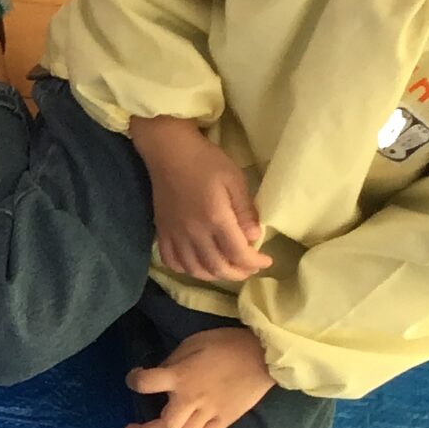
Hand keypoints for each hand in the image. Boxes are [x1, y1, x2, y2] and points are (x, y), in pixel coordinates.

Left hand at [127, 327, 274, 427]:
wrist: (263, 355)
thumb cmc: (226, 344)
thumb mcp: (192, 344)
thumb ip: (172, 363)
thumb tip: (160, 376)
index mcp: (181, 376)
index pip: (145, 384)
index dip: (134, 380)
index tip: (134, 378)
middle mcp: (192, 400)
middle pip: (163, 427)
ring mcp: (209, 414)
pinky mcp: (224, 421)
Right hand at [131, 118, 269, 282]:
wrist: (168, 152)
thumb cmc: (205, 161)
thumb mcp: (234, 180)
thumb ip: (245, 211)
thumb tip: (255, 237)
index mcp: (215, 218)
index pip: (238, 254)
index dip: (255, 263)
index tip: (266, 261)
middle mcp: (193, 232)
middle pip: (217, 267)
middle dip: (238, 273)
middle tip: (250, 268)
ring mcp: (175, 234)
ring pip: (194, 269)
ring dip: (214, 275)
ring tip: (228, 268)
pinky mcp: (162, 231)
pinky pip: (172, 261)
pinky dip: (186, 269)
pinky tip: (198, 265)